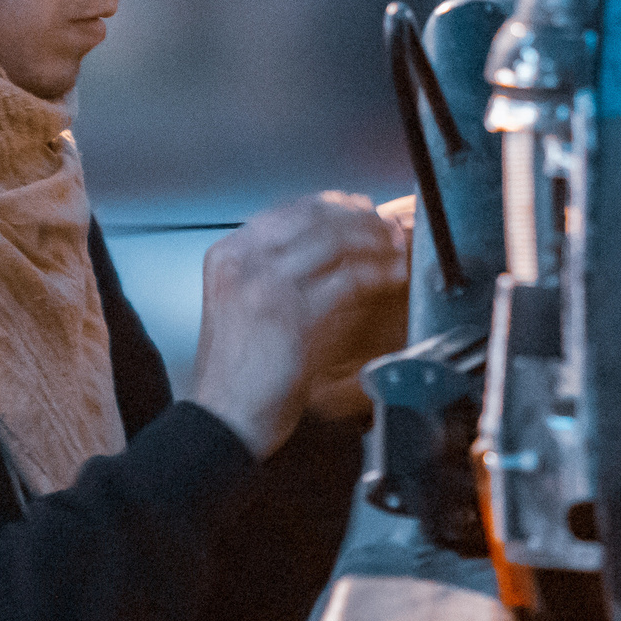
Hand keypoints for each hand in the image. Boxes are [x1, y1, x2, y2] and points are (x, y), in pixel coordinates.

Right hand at [186, 192, 409, 458]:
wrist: (224, 417)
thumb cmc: (238, 370)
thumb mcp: (242, 303)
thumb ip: (274, 269)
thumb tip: (331, 243)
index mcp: (228, 254)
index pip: (289, 209)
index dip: (333, 204)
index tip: (360, 208)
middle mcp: (244, 261)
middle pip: (315, 218)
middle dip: (361, 218)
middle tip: (387, 226)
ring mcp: (267, 285)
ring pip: (336, 242)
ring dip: (375, 242)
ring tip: (396, 249)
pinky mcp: (295, 314)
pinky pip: (349, 279)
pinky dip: (377, 274)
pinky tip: (391, 276)